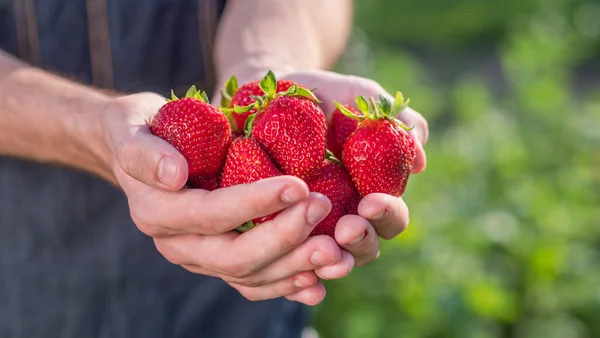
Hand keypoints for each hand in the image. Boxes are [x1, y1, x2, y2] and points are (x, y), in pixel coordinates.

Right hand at [99, 92, 355, 305]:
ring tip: (336, 252)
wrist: (147, 152)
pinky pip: (254, 284)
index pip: (211, 214)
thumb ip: (145, 151)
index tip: (298, 185)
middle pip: (234, 257)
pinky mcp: (220, 262)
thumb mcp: (132, 126)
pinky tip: (318, 282)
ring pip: (250, 277)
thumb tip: (174, 174)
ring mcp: (201, 259)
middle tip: (323, 210)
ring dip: (295, 267)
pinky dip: (286, 286)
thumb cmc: (145, 128)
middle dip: (283, 236)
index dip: (255, 203)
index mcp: (157, 213)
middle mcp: (178, 245)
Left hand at [215, 67, 428, 266]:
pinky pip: (289, 263)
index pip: (390, 218)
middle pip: (364, 247)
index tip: (370, 202)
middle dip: (360, 242)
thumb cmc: (322, 96)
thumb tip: (420, 160)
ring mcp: (310, 227)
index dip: (387, 214)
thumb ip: (394, 121)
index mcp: (370, 192)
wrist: (267, 93)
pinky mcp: (276, 230)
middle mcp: (344, 216)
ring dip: (330, 261)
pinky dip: (295, 276)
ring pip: (328, 261)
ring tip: (321, 250)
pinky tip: (293, 273)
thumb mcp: (360, 97)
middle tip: (346, 229)